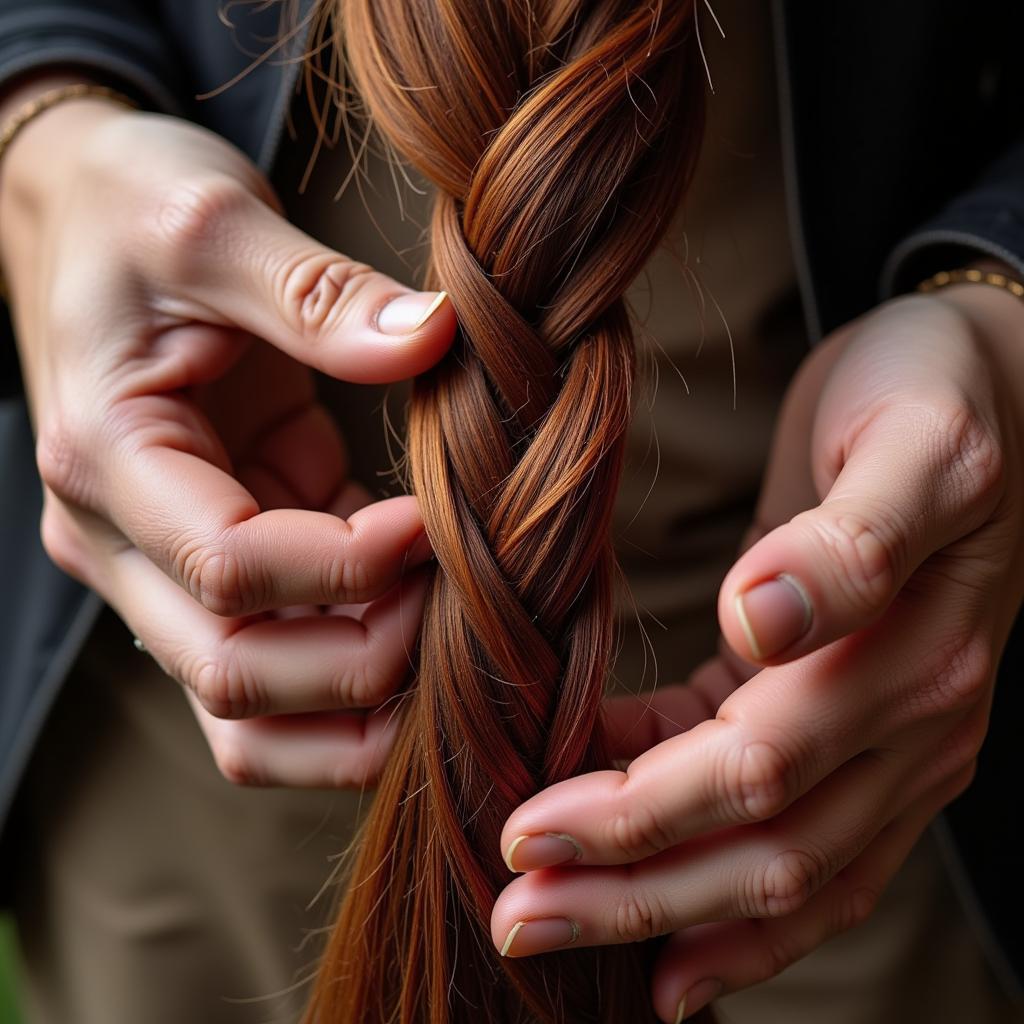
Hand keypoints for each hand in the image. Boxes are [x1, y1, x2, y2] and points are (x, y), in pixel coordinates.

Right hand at [0, 86, 456, 786]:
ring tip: (456, 645)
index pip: (231, 568)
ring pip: (253, 710)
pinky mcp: (225, 559)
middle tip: (466, 600)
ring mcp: (169, 565)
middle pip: (238, 674)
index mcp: (107, 460)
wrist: (87, 214)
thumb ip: (319, 292)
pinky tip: (433, 615)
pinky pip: (289, 652)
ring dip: (359, 705)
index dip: (349, 568)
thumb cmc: (128, 205)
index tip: (437, 523)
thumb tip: (436, 340)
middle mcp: (123, 542)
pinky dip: (361, 661)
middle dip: (366, 662)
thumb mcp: (212, 220)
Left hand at [489, 282, 1023, 1021]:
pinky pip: (795, 842)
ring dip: (660, 911)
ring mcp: (894, 746)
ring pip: (778, 871)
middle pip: (763, 851)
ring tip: (554, 926)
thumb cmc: (932, 398)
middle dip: (631, 894)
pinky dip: (718, 889)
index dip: (639, 815)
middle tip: (515, 920)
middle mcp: (913, 729)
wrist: (985, 392)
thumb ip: (849, 542)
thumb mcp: (911, 445)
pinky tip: (648, 915)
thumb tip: (759, 620)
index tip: (527, 830)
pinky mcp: (858, 733)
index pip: (757, 771)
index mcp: (913, 662)